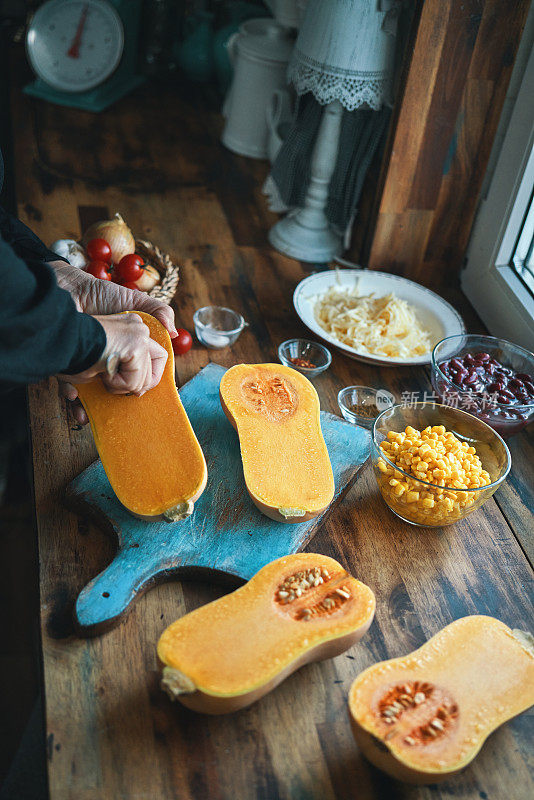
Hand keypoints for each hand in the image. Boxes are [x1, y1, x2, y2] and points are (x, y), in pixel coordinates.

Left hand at [51, 261, 175, 423]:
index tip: (138, 386)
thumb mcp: (134, 301)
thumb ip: (159, 312)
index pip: (148, 371)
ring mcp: (93, 365)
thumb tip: (175, 333)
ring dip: (97, 407)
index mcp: (133, 348)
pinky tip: (73, 396)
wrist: (64, 293)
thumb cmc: (99, 294)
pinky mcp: (71, 366)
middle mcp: (115, 359)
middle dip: (122, 393)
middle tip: (115, 387)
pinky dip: (74, 398)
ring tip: (90, 411)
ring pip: (99, 395)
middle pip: (125, 387)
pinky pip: (74, 390)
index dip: (146, 380)